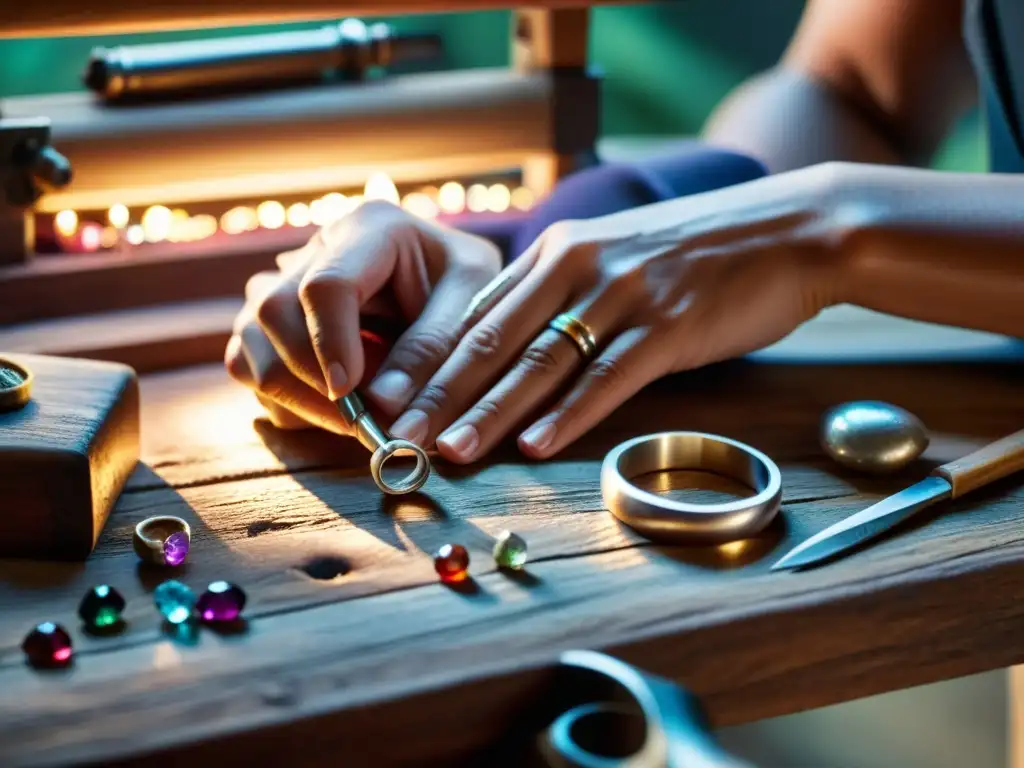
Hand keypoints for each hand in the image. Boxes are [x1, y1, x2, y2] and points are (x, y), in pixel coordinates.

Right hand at [225, 201, 501, 433]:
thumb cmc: (468, 291)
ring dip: (302, 401)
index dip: (331, 342)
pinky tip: (339, 409)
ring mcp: (280, 288)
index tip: (351, 390)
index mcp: (369, 229)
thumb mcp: (472, 306)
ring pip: (252, 349)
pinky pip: (251, 374)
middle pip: (274, 316)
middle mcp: (312, 252)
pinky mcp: (266, 329)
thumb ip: (431, 350)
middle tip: (370, 422)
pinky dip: (292, 406)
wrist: (452, 291)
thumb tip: (382, 406)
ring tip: (365, 413)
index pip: (325, 285)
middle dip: (316, 383)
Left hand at [388, 163, 846, 460]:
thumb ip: (560, 291)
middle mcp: (578, 264)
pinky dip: (567, 414)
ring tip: (449, 450)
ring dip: (490, 411)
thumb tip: (508, 346)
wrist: (792, 230)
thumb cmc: (698, 252)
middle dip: (437, 392)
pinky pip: (606, 376)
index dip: (427, 360)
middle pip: (492, 338)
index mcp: (558, 248)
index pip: (477, 312)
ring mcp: (623, 292)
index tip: (387, 399)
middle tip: (393, 435)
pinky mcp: (668, 324)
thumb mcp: (615, 255)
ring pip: (540, 361)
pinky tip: (535, 445)